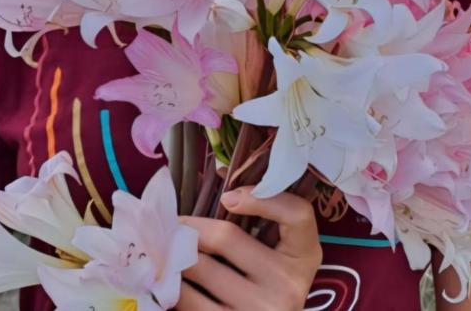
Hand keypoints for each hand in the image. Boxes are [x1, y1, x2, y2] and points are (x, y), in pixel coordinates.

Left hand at [177, 187, 321, 310]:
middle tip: (172, 224)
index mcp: (304, 257)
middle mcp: (288, 284)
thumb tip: (218, 173)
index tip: (228, 196)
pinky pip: (187, 298)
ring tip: (166, 249)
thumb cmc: (263, 286)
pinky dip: (170, 283)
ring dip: (174, 254)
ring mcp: (261, 310)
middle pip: (226, 237)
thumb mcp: (274, 255)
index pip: (297, 214)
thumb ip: (256, 221)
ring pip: (199, 266)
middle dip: (190, 227)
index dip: (263, 198)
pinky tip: (169, 277)